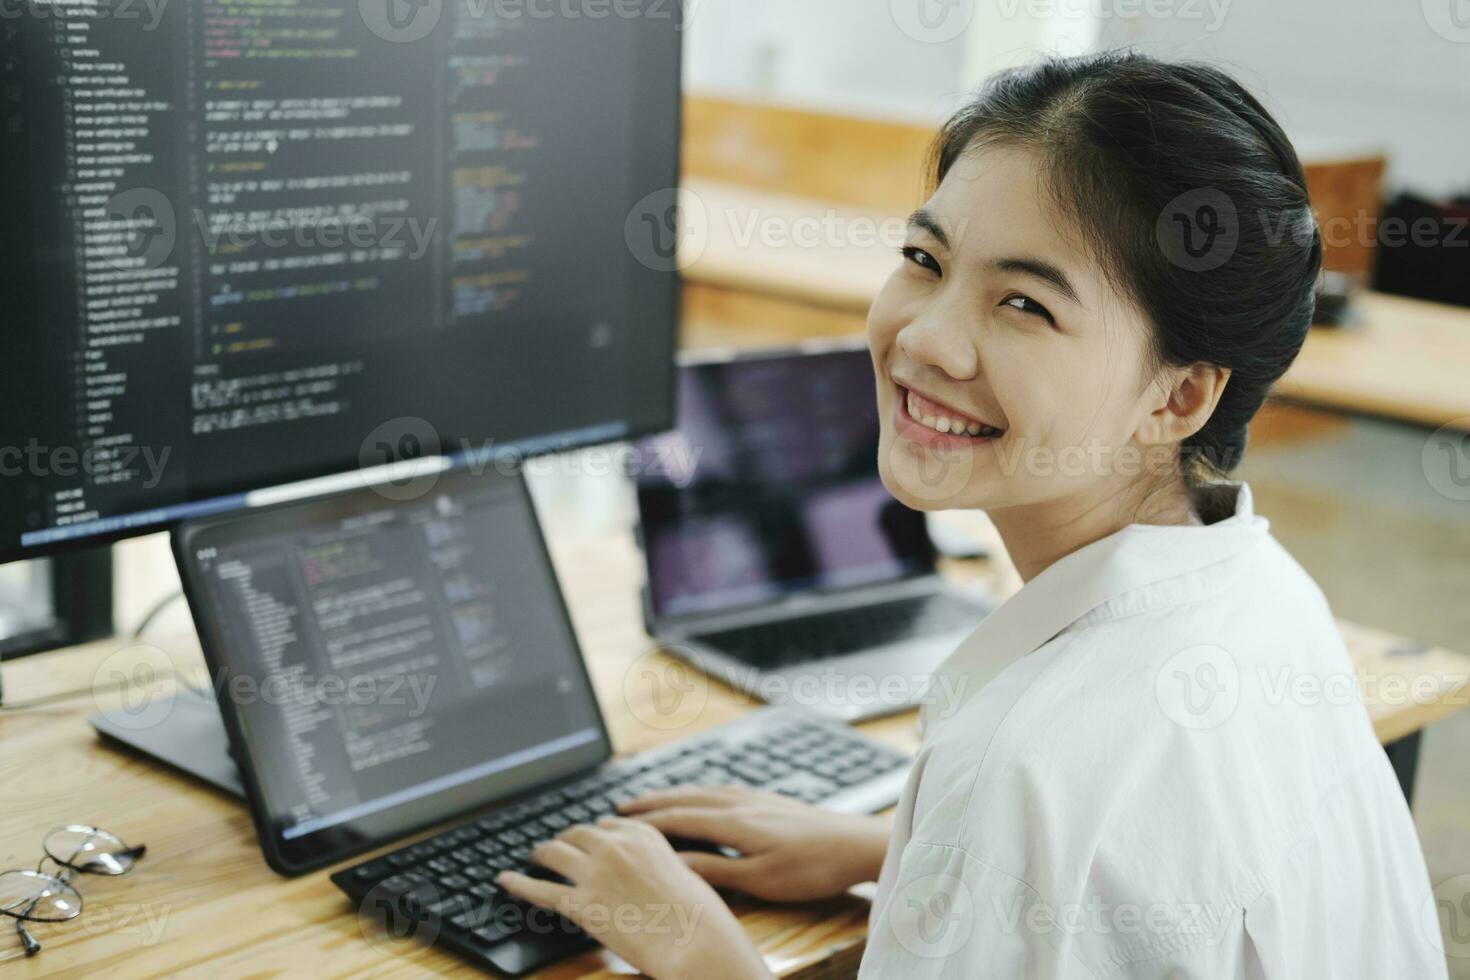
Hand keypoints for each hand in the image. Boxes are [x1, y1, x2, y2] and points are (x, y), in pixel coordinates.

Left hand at [497, 815, 772, 979]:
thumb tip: (647, 872)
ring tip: (535, 857)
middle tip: (557, 849)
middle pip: (577, 834)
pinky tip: (505, 880)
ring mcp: (595, 872)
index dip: (594, 835)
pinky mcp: (581, 903)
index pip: (607, 825)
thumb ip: (658, 864)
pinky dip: (518, 883)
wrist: (696, 940)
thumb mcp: (685, 873)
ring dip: (542, 853)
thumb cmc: (700, 916)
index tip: (588, 841)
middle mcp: (615, 845)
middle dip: (566, 841)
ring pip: (555, 853)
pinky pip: (540, 889)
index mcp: (643, 834)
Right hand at [620, 786, 890, 901]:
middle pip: (686, 798)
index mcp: (735, 822)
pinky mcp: (771, 800)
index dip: (647, 822)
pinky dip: (700, 792)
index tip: (618, 823)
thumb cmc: (812, 868)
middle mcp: (742, 803)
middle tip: (622, 806)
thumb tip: (676, 863)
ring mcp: (757, 798)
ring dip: (674, 794)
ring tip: (652, 799)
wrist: (856, 844)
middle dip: (652, 802)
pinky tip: (702, 797)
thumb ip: (717, 869)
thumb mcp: (761, 880)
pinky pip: (723, 790)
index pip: (679, 819)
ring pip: (704, 791)